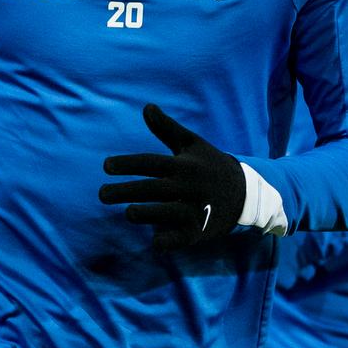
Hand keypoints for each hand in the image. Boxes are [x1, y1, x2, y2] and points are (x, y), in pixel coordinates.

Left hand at [99, 104, 245, 250]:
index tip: (106, 166)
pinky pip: (179, 239)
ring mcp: (194, 210)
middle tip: (101, 195)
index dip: (127, 164)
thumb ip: (167, 128)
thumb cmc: (210, 165)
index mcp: (183, 165)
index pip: (151, 163)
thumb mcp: (191, 144)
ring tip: (129, 212)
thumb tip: (146, 107)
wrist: (245, 193)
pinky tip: (155, 240)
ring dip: (145, 214)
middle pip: (152, 189)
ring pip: (165, 213)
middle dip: (124, 192)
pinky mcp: (198, 232)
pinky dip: (166, 240)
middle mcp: (188, 187)